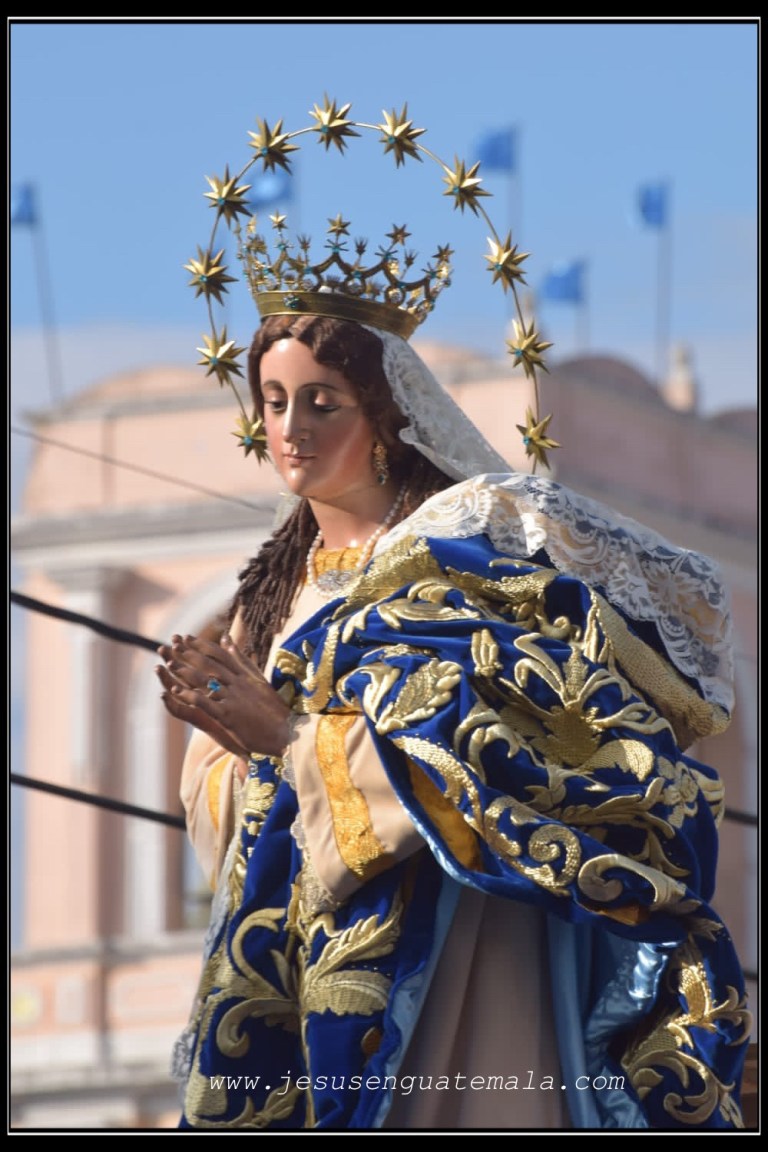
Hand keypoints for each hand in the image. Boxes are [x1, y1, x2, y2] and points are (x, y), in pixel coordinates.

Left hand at [156, 632, 291, 758]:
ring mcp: (233, 699)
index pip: (220, 655)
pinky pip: (206, 703)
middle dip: (189, 654)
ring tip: (170, 664)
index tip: (188, 638)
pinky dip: (190, 696)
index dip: (202, 645)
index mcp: (245, 676)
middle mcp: (238, 684)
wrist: (286, 732)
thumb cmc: (274, 710)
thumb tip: (229, 640)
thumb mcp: (259, 681)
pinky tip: (177, 691)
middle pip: (209, 665)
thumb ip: (243, 661)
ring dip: (185, 672)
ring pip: (205, 681)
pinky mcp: (229, 716)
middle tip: (173, 644)